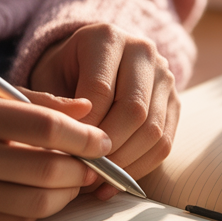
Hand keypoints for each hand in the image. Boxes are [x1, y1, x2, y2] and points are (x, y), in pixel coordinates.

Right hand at [0, 91, 111, 220]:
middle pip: (49, 171)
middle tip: (93, 165)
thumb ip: (39, 102)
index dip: (85, 137)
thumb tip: (89, 111)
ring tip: (72, 181)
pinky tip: (40, 194)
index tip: (102, 141)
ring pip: (40, 203)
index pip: (47, 127)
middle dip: (83, 170)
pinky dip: (39, 210)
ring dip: (68, 194)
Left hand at [29, 24, 178, 197]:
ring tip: (97, 181)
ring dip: (125, 162)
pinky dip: (140, 168)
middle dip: (108, 148)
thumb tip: (72, 138)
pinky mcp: (175, 102)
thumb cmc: (62, 74)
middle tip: (83, 171)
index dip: (84, 126)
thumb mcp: (46, 79)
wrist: (89, 64)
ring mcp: (165, 77)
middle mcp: (143, 51)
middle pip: (134, 110)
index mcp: (106, 37)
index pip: (101, 90)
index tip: (65, 151)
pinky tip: (115, 183)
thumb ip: (51, 105)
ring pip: (154, 130)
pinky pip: (165, 143)